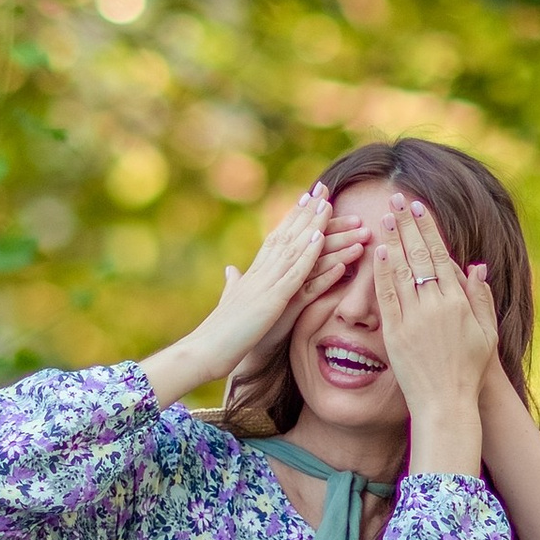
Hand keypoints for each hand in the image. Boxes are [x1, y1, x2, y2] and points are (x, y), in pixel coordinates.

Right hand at [138, 185, 340, 404]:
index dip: (295, 216)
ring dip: (317, 228)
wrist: (204, 350)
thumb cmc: (219, 332)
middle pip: (290, 235)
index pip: (279, 237)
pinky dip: (309, 256)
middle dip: (309, 213)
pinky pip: (295, 275)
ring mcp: (267, 284)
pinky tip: (321, 240)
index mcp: (255, 271)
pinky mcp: (272, 301)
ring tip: (334, 207)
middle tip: (327, 189)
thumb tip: (230, 270)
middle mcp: (261, 271)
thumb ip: (234, 284)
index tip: (310, 197)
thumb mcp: (232, 302)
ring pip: (296, 249)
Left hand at [373, 195, 495, 472]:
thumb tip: (477, 265)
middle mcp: (436, 306)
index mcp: (459, 302)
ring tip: (385, 216)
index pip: (441, 256)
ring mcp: (414, 319)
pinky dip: (381, 273)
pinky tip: (377, 252)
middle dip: (408, 225)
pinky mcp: (395, 333)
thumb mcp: (486, 333)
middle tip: (398, 199)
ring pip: (401, 271)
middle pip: (419, 256)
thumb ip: (481, 298)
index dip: (430, 230)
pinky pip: (386, 297)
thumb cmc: (469, 370)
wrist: (446, 403)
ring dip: (392, 240)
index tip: (421, 208)